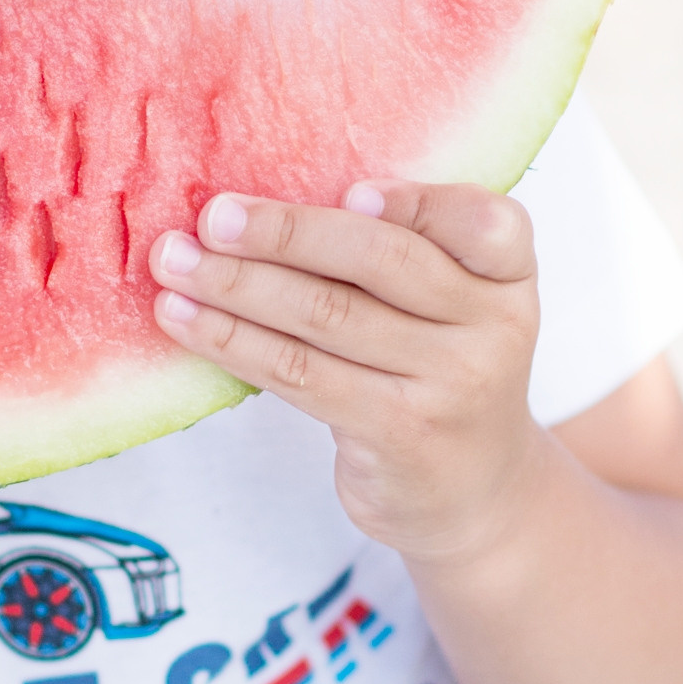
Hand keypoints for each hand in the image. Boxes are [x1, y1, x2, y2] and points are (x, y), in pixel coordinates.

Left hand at [150, 182, 540, 563]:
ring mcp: (449, 385)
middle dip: (285, 232)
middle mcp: (493, 327)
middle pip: (382, 259)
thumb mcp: (455, 307)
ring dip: (237, 285)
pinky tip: (186, 320)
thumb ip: (403, 251)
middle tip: (212, 216)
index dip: (417, 200)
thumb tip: (265, 202)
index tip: (347, 189)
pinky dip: (234, 341)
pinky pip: (301, 374)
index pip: (485, 221)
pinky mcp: (398, 433)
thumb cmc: (440, 372)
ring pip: (327, 316)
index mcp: (509, 276)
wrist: (475, 494)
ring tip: (173, 263)